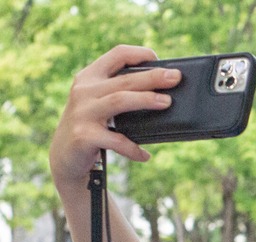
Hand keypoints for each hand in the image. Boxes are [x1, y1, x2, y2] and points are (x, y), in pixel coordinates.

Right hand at [49, 45, 178, 185]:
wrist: (63, 156)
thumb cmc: (91, 126)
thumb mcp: (99, 103)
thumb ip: (120, 93)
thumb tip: (163, 95)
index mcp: (90, 77)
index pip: (116, 54)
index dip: (139, 53)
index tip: (158, 59)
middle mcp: (84, 91)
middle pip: (124, 79)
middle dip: (152, 77)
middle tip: (175, 77)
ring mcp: (83, 112)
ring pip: (119, 100)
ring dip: (145, 100)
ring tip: (167, 102)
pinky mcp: (84, 135)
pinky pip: (116, 140)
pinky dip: (133, 148)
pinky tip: (145, 155)